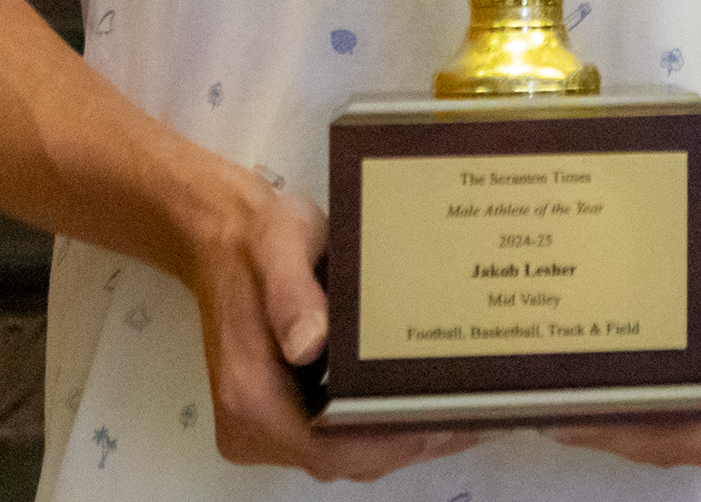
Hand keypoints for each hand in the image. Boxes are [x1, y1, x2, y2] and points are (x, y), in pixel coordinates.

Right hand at [181, 165, 482, 479]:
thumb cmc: (258, 241)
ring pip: (347, 454)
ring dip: (402, 437)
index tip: (446, 420)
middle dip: (410, 441)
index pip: (328, 449)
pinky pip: (340, 438)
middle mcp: (254, 427)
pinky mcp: (284, 416)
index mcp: (250, 397)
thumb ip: (292, 295)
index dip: (390, 443)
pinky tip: (425, 399)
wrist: (223, 239)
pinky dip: (383, 427)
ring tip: (466, 408)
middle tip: (477, 411)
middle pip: (345, 460)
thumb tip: (310, 346)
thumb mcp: (278, 246)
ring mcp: (269, 428)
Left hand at [551, 205, 700, 474]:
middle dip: (615, 430)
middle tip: (558, 407)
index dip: (620, 428)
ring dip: (629, 430)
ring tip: (578, 403)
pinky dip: (653, 425)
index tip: (568, 415)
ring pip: (675, 449)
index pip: (677, 436)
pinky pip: (688, 442)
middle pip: (671, 448)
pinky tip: (619, 403)